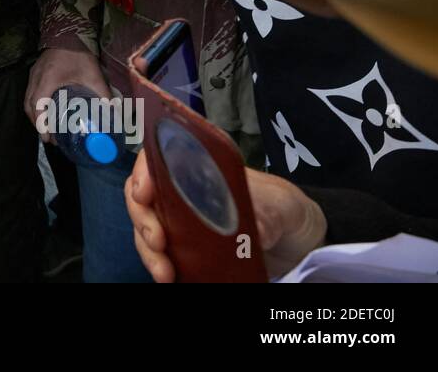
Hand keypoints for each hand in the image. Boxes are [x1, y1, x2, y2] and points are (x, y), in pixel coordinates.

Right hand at [25, 48, 109, 141]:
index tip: (48, 138)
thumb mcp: (93, 75)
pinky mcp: (34, 73)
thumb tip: (114, 114)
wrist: (68, 33)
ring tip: (47, 129)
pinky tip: (45, 112)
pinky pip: (29, 94)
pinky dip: (34, 106)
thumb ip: (103, 94)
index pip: (38, 105)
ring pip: (27, 101)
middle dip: (37, 124)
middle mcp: (36, 79)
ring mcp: (32, 75)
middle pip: (28, 106)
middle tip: (50, 138)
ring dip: (35, 116)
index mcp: (48, 80)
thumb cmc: (79, 54)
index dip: (41, 123)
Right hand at [127, 150, 327, 281]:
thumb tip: (253, 232)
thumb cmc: (282, 206)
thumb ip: (263, 213)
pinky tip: (167, 277)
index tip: (144, 194)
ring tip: (163, 271)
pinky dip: (159, 265)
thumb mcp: (277, 204)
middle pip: (144, 197)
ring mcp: (180, 218)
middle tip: (157, 241)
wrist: (294, 235)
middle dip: (143, 219)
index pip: (157, 159)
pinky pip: (162, 252)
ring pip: (148, 227)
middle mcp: (181, 189)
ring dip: (148, 249)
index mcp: (198, 165)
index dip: (143, 173)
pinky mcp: (185, 245)